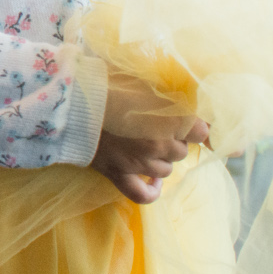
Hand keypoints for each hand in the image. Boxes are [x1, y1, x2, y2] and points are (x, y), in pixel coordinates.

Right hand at [92, 67, 207, 204]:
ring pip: (166, 170)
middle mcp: (161, 145)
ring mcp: (140, 163)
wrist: (70, 103)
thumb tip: (184, 94)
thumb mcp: (142, 79)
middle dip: (174, 140)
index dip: (194, 124)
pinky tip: (152, 182)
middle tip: (158, 126)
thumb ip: (167, 90)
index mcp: (171, 120)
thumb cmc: (107, 84)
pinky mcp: (119, 174)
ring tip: (149, 145)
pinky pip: (143, 194)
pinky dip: (152, 191)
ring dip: (161, 159)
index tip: (185, 117)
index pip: (201, 131)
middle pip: (182, 150)